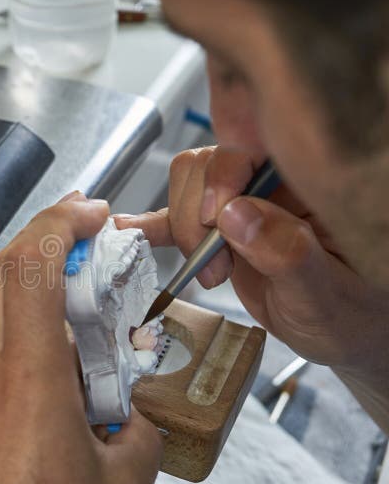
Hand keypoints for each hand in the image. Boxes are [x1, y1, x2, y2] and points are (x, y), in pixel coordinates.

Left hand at [0, 193, 162, 483]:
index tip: (90, 211)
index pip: (30, 267)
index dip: (59, 222)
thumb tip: (134, 420)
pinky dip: (20, 343)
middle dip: (45, 237)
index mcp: (27, 381)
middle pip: (3, 274)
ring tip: (81, 312)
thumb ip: (138, 437)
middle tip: (84, 233)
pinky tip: (52, 377)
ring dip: (34, 294)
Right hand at [114, 147, 388, 428]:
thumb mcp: (326, 293)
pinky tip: (132, 232)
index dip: (223, 178)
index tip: (216, 223)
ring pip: (186, 184)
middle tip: (215, 266)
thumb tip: (236, 214)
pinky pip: (174, 217)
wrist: (343, 333)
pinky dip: (151, 226)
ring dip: (182, 229)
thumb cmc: (351, 314)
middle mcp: (272, 183)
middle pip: (207, 165)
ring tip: (208, 273)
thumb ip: (288, 253)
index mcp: (308, 183)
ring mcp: (240, 204)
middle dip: (198, 216)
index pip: (252, 150)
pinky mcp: (217, 230)